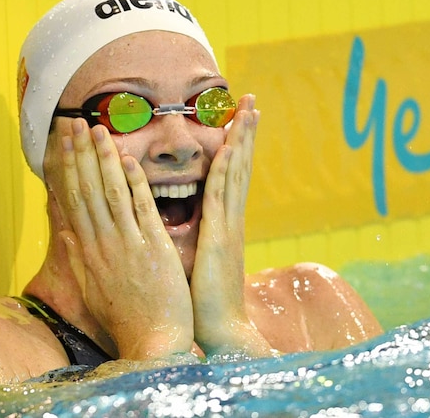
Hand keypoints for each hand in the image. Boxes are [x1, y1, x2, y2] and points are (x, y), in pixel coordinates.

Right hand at [52, 118, 194, 359]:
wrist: (153, 342)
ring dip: (103, 160)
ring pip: (111, 194)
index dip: (69, 168)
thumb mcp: (93, 289)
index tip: (65, 143)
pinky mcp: (153, 249)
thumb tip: (67, 233)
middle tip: (74, 123)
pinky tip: (129, 160)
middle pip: (87, 191)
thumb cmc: (126, 319)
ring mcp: (127, 245)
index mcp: (89, 251)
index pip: (74, 200)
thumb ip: (80, 258)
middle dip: (80, 154)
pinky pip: (141, 210)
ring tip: (98, 131)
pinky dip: (134, 184)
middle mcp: (102, 244)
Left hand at [189, 94, 272, 357]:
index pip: (230, 175)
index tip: (238, 118)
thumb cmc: (203, 298)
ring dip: (241, 140)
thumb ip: (195, 234)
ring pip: (236, 174)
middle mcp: (230, 218)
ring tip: (248, 111)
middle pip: (240, 165)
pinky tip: (228, 150)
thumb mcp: (197, 258)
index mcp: (224, 222)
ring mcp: (228, 226)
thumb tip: (179, 217)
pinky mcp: (220, 238)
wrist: (220, 328)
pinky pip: (222, 198)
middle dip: (245, 132)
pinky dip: (227, 172)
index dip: (235, 145)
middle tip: (251, 100)